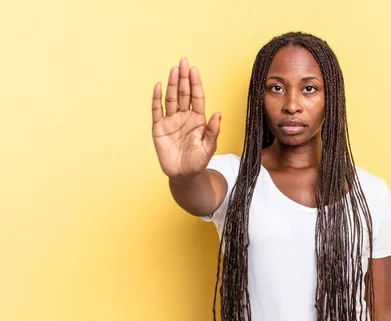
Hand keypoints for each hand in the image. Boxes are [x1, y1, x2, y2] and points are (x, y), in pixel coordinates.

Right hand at [152, 58, 220, 176]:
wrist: (184, 175)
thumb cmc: (198, 161)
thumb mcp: (209, 147)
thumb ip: (213, 130)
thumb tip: (218, 113)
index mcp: (198, 119)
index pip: (197, 97)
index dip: (195, 83)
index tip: (194, 70)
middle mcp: (184, 117)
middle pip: (183, 94)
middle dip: (184, 78)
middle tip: (184, 62)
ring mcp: (171, 121)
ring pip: (171, 99)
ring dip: (172, 84)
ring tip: (174, 69)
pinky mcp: (159, 128)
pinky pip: (157, 111)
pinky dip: (157, 99)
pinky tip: (159, 86)